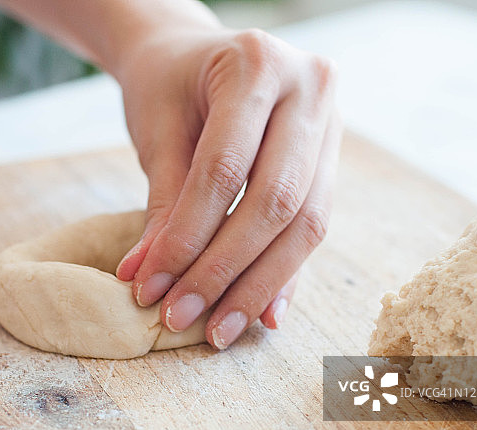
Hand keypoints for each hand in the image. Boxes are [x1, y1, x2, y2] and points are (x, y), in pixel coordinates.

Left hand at [114, 27, 341, 348]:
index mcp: (258, 65)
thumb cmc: (169, 83)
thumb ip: (162, 203)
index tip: (153, 288)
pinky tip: (261, 314)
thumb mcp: (158, 130)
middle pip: (277, 202)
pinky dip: (284, 273)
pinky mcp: (332, 158)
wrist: (195, 52)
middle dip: (225, 271)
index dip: (188, 237)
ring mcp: (331, 123)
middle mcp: (310, 90)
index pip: (224, 169)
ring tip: (219, 329)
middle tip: (182, 317)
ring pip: (306, 222)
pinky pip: (314, 225)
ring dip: (259, 284)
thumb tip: (145, 280)